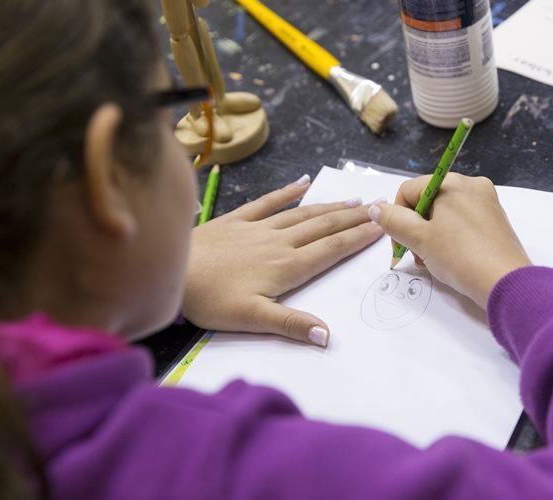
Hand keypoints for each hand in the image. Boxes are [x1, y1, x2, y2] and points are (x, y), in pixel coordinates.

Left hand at [182, 175, 383, 346]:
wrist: (170, 273)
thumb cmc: (209, 300)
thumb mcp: (251, 319)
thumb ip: (290, 324)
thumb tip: (327, 335)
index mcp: (286, 267)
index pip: (331, 250)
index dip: (357, 238)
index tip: (381, 227)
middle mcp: (278, 242)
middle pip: (323, 227)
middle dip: (352, 218)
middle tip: (379, 208)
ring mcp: (258, 227)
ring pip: (303, 213)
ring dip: (330, 206)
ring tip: (354, 200)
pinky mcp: (237, 220)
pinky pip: (268, 201)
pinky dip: (287, 191)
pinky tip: (303, 182)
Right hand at [368, 173, 530, 309]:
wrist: (506, 283)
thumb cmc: (460, 256)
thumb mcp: (419, 238)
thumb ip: (393, 220)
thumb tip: (375, 208)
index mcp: (453, 182)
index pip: (409, 190)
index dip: (397, 216)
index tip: (399, 243)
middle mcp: (472, 186)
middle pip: (427, 202)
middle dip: (415, 228)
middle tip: (417, 255)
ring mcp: (487, 204)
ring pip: (444, 215)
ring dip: (430, 236)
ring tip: (433, 261)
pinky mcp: (495, 222)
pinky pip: (462, 224)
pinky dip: (450, 239)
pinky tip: (450, 260)